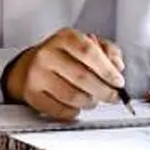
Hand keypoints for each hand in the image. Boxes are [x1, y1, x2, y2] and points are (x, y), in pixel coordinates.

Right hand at [3, 28, 125, 120]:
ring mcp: (37, 75)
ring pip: (73, 97)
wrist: (30, 66)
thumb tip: (117, 67)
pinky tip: (77, 105)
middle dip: (104, 91)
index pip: (88, 51)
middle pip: (82, 77)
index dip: (107, 69)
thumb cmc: (64, 56)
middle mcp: (47, 54)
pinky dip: (75, 111)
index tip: (118, 82)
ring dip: (90, 102)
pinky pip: (61, 110)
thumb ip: (107, 51)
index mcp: (64, 38)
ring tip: (93, 98)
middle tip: (113, 96)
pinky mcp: (32, 94)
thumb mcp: (86, 44)